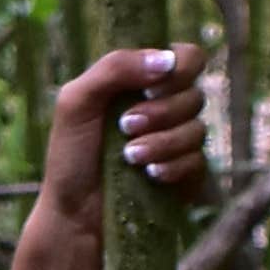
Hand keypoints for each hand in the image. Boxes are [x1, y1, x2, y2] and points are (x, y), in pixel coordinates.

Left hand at [38, 39, 213, 230]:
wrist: (73, 212)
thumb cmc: (71, 154)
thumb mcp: (77, 101)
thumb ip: (114, 68)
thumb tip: (166, 60)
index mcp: (143, 82)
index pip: (187, 58)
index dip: (179, 68)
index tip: (150, 88)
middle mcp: (166, 107)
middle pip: (195, 95)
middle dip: (160, 112)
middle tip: (125, 126)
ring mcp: (179, 141)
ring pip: (197, 130)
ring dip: (161, 142)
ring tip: (129, 157)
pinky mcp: (187, 174)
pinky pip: (198, 162)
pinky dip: (171, 167)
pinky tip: (148, 176)